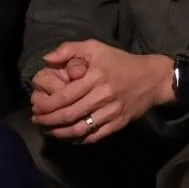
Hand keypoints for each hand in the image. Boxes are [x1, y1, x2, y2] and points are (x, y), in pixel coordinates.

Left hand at [30, 40, 174, 143]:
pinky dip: (79, 139)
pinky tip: (67, 137)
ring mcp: (112, 112)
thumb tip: (46, 59)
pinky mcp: (119, 123)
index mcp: (95, 78)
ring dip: (60, 133)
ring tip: (48, 130)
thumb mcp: (95, 48)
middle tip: (36, 121)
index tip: (35, 107)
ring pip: (81, 129)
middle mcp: (103, 96)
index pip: (65, 96)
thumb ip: (68, 50)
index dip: (47, 105)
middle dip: (49, 120)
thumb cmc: (120, 62)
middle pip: (70, 114)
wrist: (153, 78)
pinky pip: (95, 136)